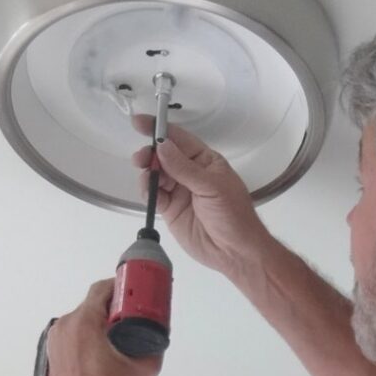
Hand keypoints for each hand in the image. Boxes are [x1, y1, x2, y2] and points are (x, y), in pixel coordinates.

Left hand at [46, 280, 161, 375]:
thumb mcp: (146, 365)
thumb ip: (155, 341)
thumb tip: (159, 329)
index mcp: (85, 324)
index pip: (102, 289)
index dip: (120, 287)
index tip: (132, 292)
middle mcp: (66, 327)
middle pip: (91, 304)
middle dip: (111, 307)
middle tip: (130, 316)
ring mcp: (56, 340)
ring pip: (81, 318)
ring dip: (98, 322)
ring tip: (116, 337)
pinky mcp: (53, 352)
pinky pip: (72, 333)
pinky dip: (86, 335)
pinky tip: (101, 349)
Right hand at [131, 116, 274, 275]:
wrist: (235, 252)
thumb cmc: (235, 217)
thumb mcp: (212, 187)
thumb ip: (184, 168)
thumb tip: (163, 147)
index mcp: (205, 161)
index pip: (180, 139)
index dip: (161, 129)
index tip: (141, 123)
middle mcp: (191, 173)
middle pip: (164, 155)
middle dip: (151, 153)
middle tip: (142, 158)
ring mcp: (179, 191)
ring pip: (156, 174)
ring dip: (148, 172)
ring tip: (149, 177)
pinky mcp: (171, 210)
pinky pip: (154, 195)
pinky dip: (147, 190)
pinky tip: (150, 191)